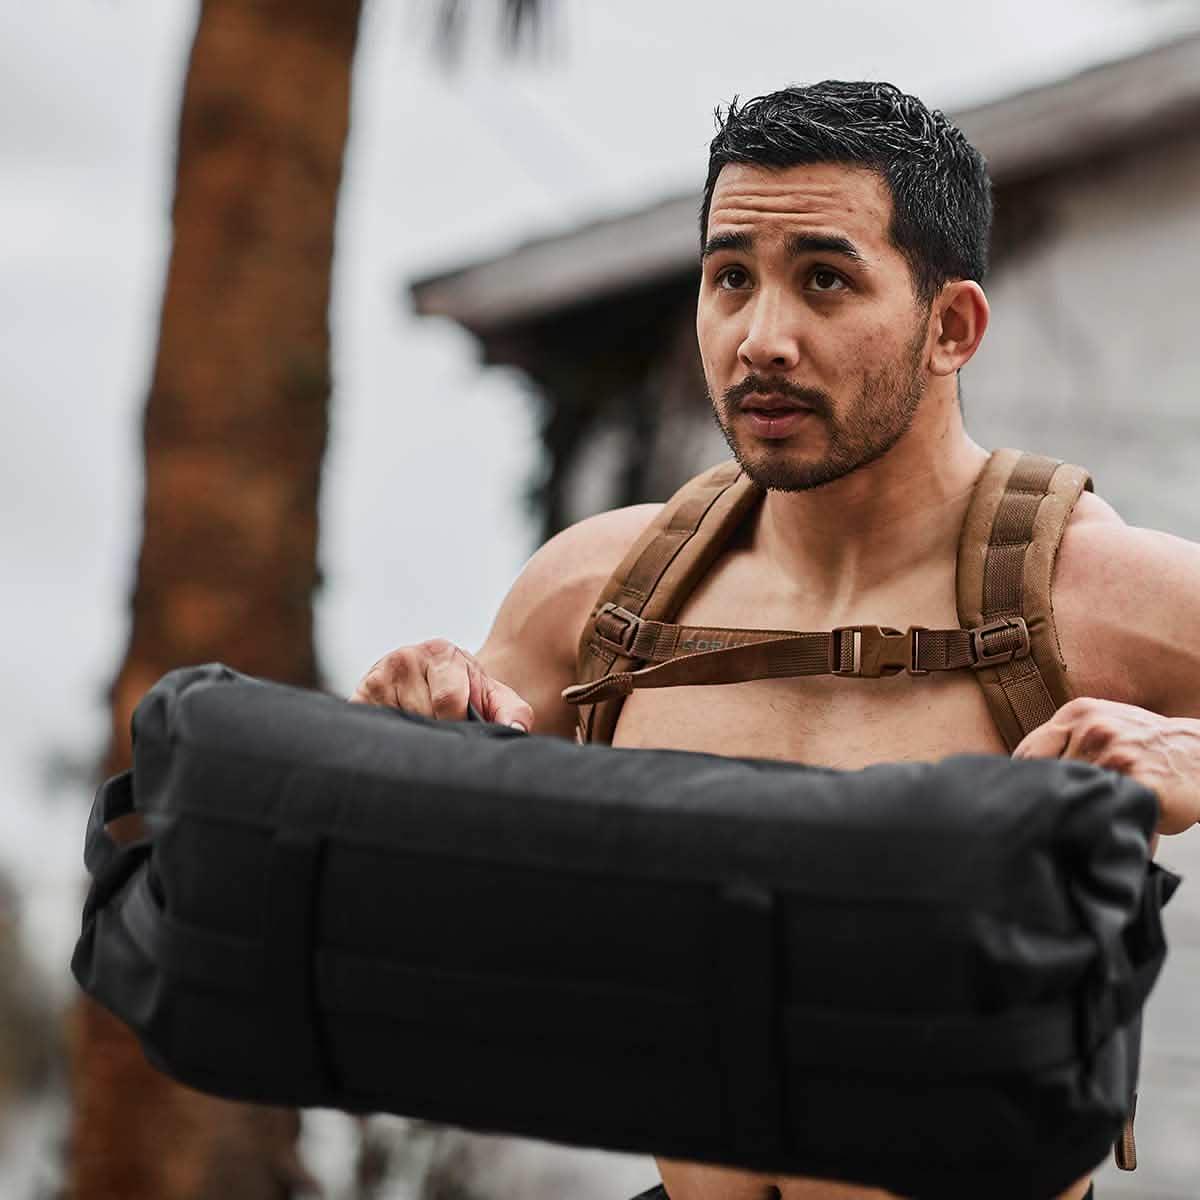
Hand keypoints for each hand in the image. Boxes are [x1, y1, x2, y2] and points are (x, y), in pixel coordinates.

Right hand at [349, 638, 533, 729]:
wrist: (435, 684)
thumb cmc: (468, 694)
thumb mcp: (496, 699)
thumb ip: (513, 713)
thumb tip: (515, 732)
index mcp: (443, 653)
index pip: (449, 701)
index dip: (458, 725)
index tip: (462, 732)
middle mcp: (407, 657)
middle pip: (423, 715)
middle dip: (437, 731)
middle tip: (444, 732)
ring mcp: (379, 675)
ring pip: (401, 724)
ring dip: (415, 735)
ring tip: (424, 729)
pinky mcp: (358, 695)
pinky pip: (377, 727)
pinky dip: (392, 738)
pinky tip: (403, 732)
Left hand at [1013, 697, 1199, 833]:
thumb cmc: (1146, 745)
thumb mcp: (1101, 724)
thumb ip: (1064, 740)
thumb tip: (1021, 773)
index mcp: (1078, 713)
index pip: (1029, 752)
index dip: (1023, 779)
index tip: (1025, 796)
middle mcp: (1093, 730)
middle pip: (1046, 777)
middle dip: (1052, 797)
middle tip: (1062, 809)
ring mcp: (1115, 755)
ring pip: (1073, 797)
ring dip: (1078, 812)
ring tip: (1095, 810)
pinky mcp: (1137, 783)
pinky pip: (1104, 813)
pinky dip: (1105, 823)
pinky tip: (1115, 816)